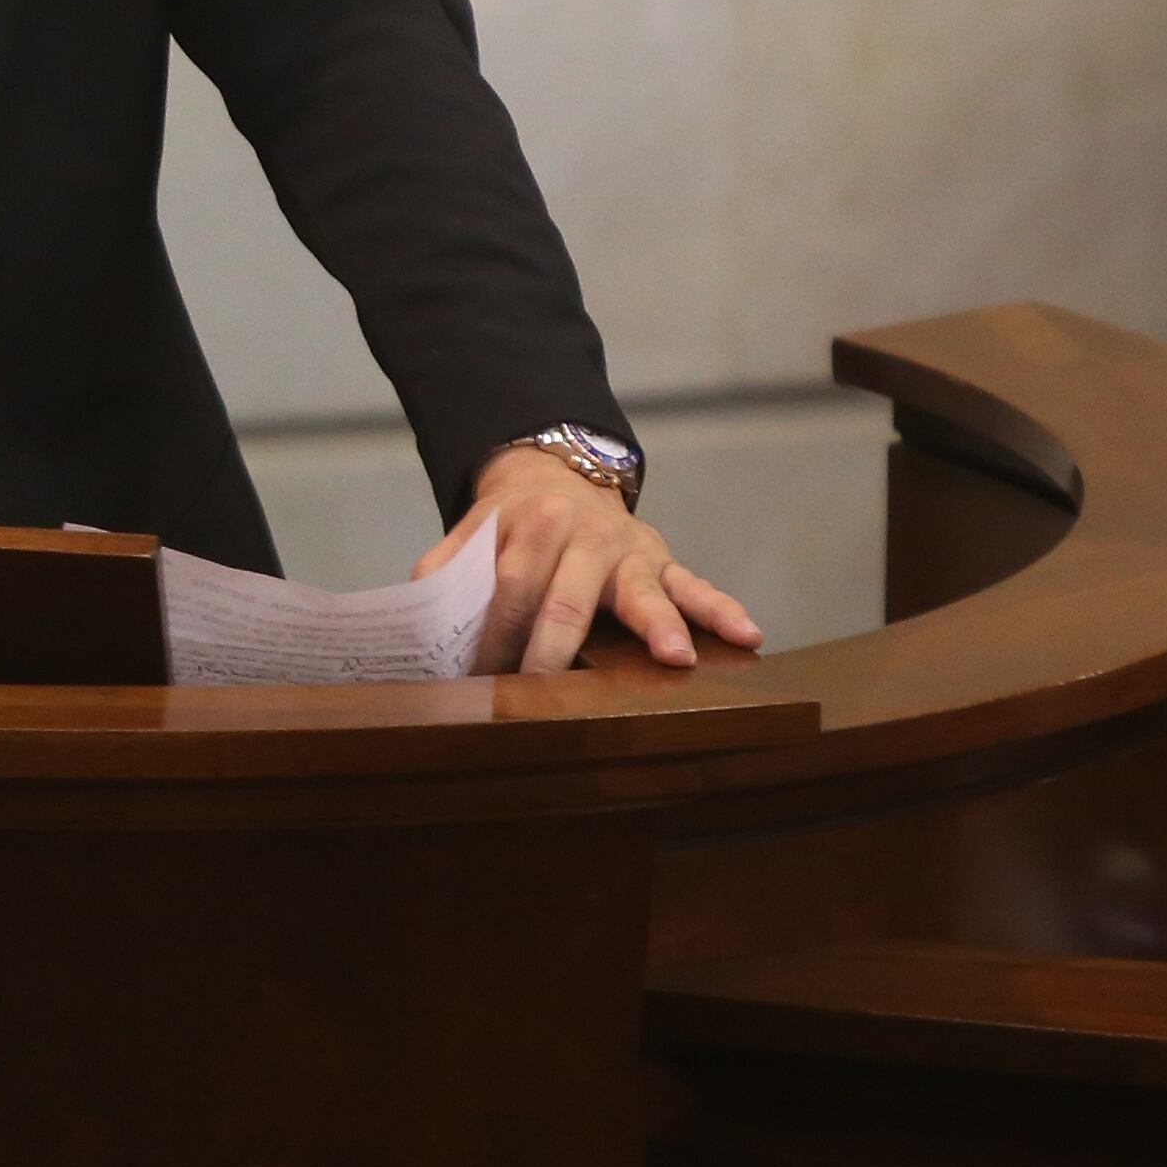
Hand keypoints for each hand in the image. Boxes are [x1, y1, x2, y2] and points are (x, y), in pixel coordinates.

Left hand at [425, 444, 764, 674]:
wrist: (558, 471)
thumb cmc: (512, 524)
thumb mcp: (473, 533)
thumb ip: (447, 571)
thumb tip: (418, 625)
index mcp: (528, 525)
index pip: (508, 588)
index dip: (494, 636)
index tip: (481, 682)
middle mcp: (582, 534)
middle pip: (567, 597)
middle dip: (555, 648)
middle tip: (549, 694)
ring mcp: (627, 549)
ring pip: (641, 589)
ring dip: (659, 624)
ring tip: (677, 657)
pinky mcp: (662, 561)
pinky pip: (695, 584)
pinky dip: (721, 608)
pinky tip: (748, 633)